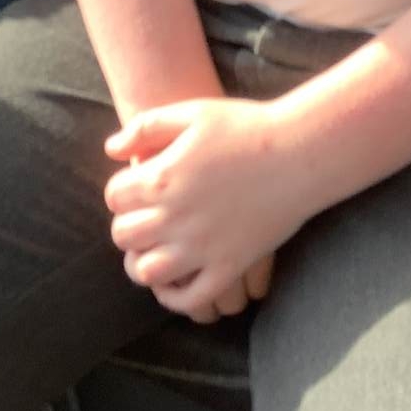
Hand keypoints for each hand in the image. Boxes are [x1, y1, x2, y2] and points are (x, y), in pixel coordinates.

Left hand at [104, 98, 310, 322]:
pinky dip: (174, 297)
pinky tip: (175, 282)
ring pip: (148, 272)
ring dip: (142, 263)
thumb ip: (145, 127)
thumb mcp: (191, 112)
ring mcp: (202, 247)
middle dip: (126, 226)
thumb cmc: (245, 126)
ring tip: (153, 250)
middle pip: (124, 235)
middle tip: (143, 218)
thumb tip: (111, 149)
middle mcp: (175, 217)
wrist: (298, 151)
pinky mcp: (229, 266)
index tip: (135, 189)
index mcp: (162, 177)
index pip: (115, 197)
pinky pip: (191, 298)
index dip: (120, 192)